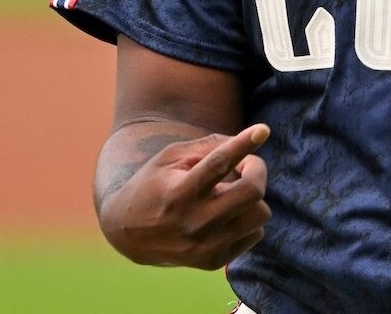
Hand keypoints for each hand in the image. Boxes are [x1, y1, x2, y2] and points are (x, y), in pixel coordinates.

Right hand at [99, 124, 272, 269]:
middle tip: (247, 165)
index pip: (218, 164)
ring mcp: (205, 246)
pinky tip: (228, 214)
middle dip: (257, 170)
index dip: (243, 144)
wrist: (127, 233)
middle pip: (251, 192)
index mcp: (180, 192)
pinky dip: (247, 219)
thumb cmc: (155, 185)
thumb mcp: (170, 157)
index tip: (263, 130)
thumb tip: (250, 140)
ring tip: (233, 192)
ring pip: (260, 215)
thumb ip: (209, 146)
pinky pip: (255, 235)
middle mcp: (193, 222)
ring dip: (254, 198)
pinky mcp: (213, 261)